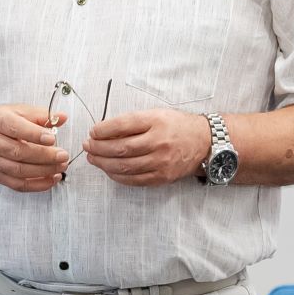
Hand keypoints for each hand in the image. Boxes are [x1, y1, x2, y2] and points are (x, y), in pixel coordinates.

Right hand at [0, 105, 68, 191]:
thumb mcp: (16, 111)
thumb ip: (40, 115)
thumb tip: (62, 117)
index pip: (15, 128)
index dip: (35, 134)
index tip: (52, 137)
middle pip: (18, 152)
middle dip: (44, 156)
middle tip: (63, 156)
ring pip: (19, 171)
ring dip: (43, 171)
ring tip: (61, 167)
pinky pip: (17, 185)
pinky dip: (37, 185)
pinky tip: (51, 179)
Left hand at [84, 109, 212, 187]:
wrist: (205, 142)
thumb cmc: (177, 126)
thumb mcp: (157, 114)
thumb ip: (133, 122)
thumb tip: (104, 131)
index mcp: (156, 121)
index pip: (123, 125)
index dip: (103, 130)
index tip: (93, 132)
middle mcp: (159, 142)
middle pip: (121, 148)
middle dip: (99, 148)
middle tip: (88, 146)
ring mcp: (161, 162)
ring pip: (124, 166)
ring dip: (104, 163)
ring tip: (93, 159)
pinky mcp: (162, 177)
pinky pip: (134, 180)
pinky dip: (117, 176)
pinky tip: (109, 170)